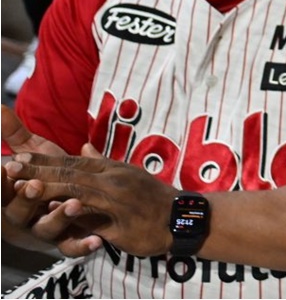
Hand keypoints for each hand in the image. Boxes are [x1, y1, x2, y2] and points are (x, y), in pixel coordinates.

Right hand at [2, 107, 104, 253]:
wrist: (76, 204)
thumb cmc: (46, 176)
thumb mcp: (30, 154)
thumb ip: (14, 134)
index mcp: (11, 198)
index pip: (1, 192)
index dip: (0, 183)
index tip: (4, 168)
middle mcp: (24, 218)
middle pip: (18, 213)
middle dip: (25, 200)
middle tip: (34, 185)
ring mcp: (46, 231)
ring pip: (47, 229)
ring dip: (58, 218)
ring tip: (73, 204)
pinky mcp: (68, 241)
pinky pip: (73, 247)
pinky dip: (83, 245)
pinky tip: (96, 240)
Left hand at [4, 145, 177, 258]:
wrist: (181, 217)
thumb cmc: (153, 198)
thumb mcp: (129, 174)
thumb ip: (103, 163)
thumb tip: (84, 149)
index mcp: (112, 169)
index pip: (71, 161)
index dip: (43, 160)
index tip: (17, 158)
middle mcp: (113, 180)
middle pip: (70, 172)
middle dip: (38, 170)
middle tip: (10, 168)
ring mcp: (117, 200)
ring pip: (78, 190)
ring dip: (48, 188)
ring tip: (23, 187)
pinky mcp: (121, 222)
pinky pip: (93, 216)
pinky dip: (73, 211)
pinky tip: (54, 210)